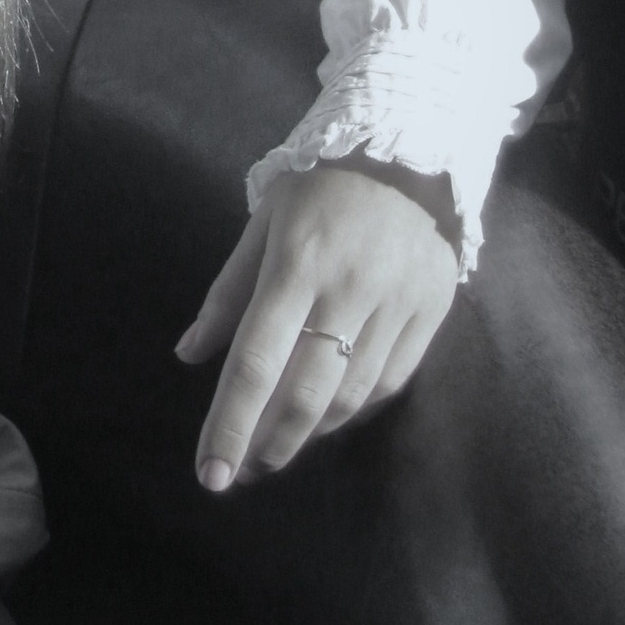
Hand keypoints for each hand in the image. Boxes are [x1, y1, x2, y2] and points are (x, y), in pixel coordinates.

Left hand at [174, 160, 459, 491]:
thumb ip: (228, 293)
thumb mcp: (262, 224)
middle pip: (305, 392)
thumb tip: (190, 354)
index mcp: (295, 264)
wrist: (409, 150)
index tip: (211, 473)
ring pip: (351, 395)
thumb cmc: (319, 186)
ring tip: (275, 449)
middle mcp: (348, 289)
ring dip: (308, 433)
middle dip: (268, 444)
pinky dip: (353, 409)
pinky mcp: (433, 312)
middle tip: (242, 472)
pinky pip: (390, 381)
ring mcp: (397, 303)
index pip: (255, 362)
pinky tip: (325, 418)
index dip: (230, 425)